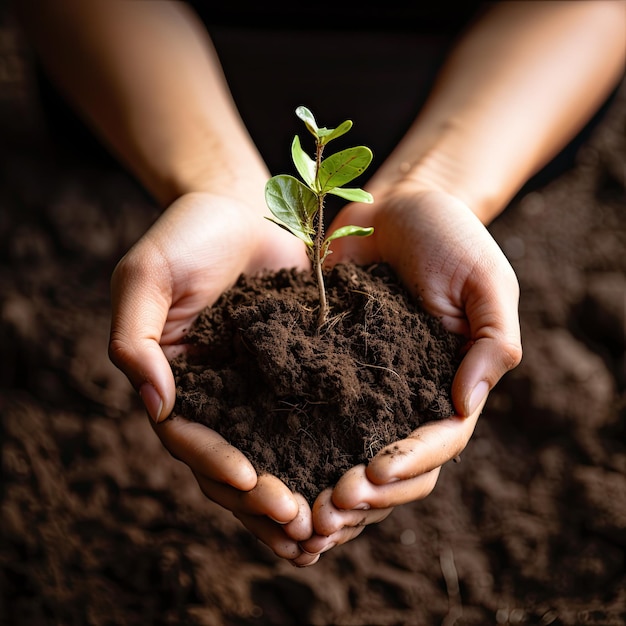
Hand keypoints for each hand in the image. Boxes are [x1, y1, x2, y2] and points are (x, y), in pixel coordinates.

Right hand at [109, 190, 315, 562]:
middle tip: (302, 527)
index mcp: (176, 381)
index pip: (189, 439)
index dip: (216, 465)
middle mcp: (216, 396)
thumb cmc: (189, 233)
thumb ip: (135, 338)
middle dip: (261, 501)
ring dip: (294, 498)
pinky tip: (352, 487)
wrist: (246, 206)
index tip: (253, 481)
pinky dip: (323, 462)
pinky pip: (307, 428)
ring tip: (326, 532)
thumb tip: (156, 404)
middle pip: (230, 466)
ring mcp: (256, 391)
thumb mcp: (146, 275)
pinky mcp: (296, 378)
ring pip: (271, 459)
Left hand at [302, 185, 521, 553]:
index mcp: (450, 384)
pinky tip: (269, 470)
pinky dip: (297, 450)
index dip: (408, 465)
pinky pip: (314, 418)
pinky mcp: (328, 369)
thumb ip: (491, 342)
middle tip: (326, 512)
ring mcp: (366, 388)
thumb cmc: (450, 237)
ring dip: (328, 488)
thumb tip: (467, 404)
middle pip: (393, 466)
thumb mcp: (486, 281)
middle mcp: (408, 396)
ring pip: (351, 455)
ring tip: (298, 512)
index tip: (372, 472)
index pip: (438, 443)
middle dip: (365, 495)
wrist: (396, 207)